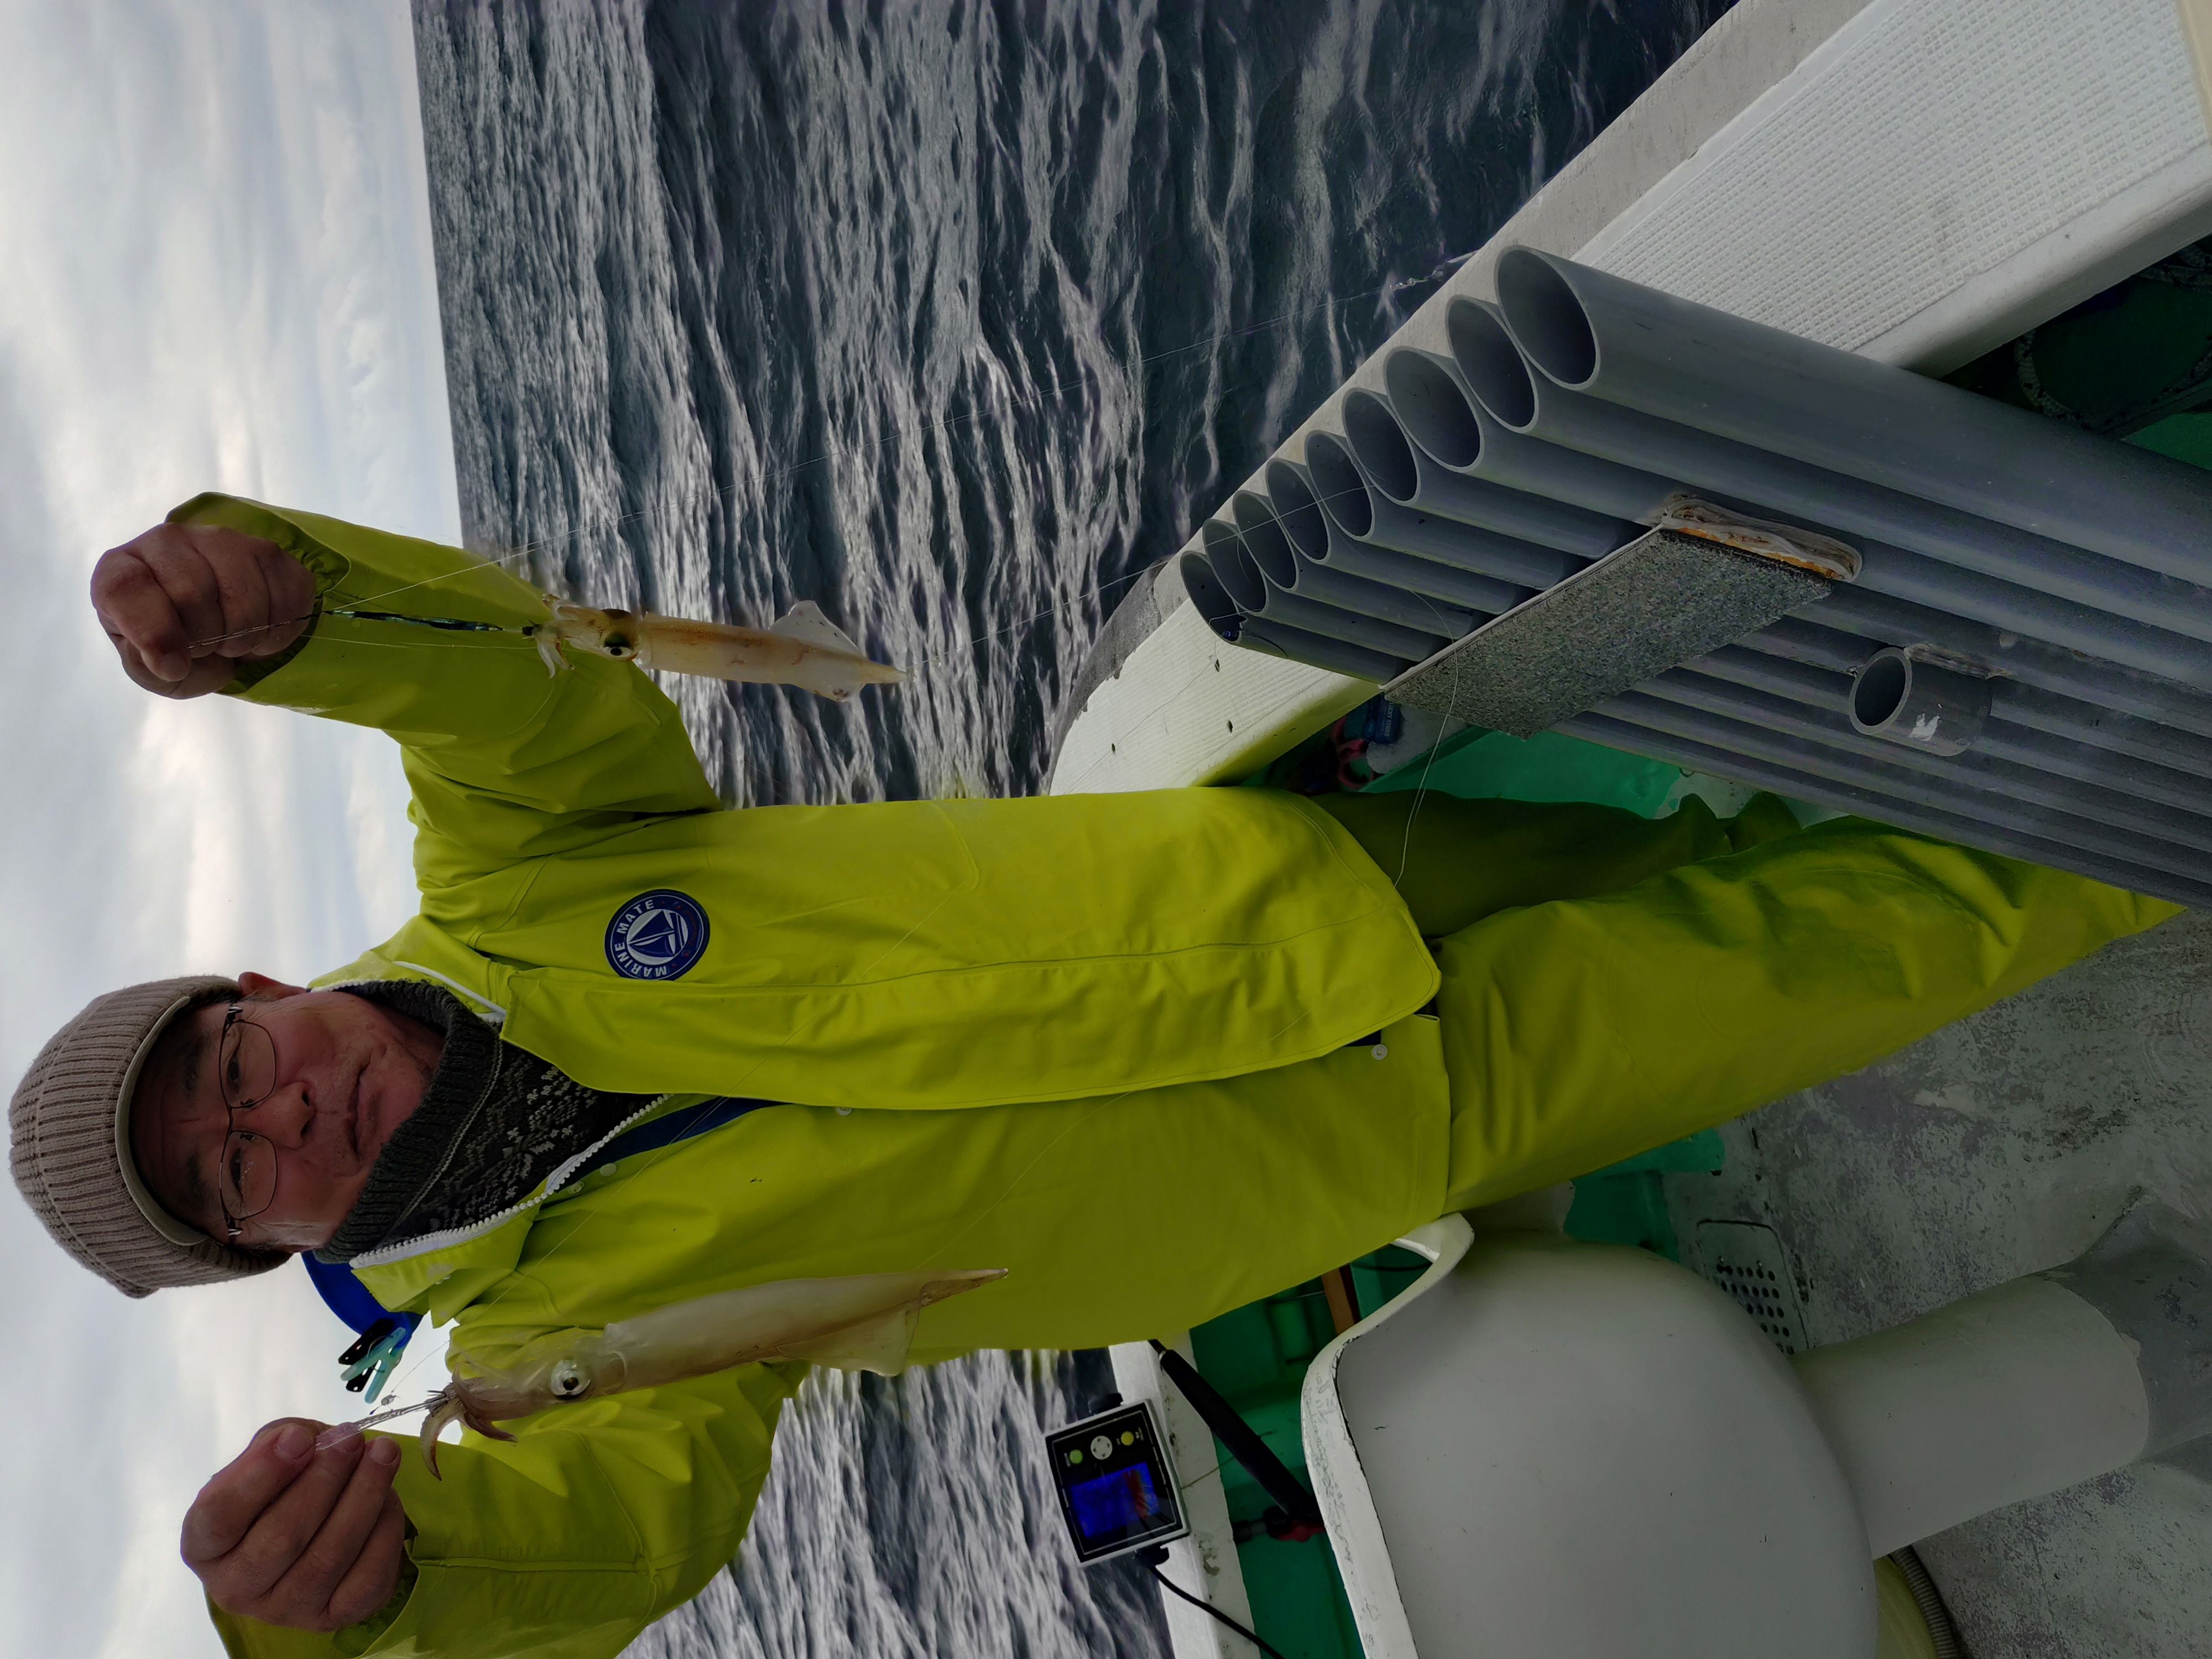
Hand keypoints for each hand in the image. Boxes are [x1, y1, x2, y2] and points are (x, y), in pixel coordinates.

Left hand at [91, 522, 317, 697]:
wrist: (217, 633)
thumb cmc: (172, 650)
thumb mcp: (150, 670)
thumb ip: (148, 668)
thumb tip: (172, 660)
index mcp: (121, 570)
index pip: (125, 587)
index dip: (153, 632)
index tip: (173, 665)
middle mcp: (167, 541)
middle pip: (192, 592)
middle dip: (206, 639)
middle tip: (207, 649)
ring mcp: (222, 540)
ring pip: (243, 596)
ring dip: (244, 638)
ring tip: (233, 642)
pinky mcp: (268, 552)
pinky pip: (286, 595)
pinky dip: (279, 631)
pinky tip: (262, 631)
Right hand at [183, 1419, 408, 1633]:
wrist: (315, 1525)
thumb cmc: (282, 1485)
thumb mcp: (270, 1454)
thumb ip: (278, 1441)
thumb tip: (303, 1440)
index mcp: (204, 1544)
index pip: (219, 1516)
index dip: (261, 1474)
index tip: (300, 1438)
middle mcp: (234, 1587)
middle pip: (280, 1538)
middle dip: (324, 1481)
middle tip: (351, 1440)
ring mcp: (282, 1610)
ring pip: (327, 1558)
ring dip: (362, 1498)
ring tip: (383, 1454)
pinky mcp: (329, 1618)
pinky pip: (365, 1579)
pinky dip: (383, 1532)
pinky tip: (388, 1498)